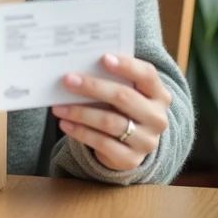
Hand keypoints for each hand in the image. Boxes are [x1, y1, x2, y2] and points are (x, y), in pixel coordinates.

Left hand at [50, 54, 172, 171]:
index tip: (103, 58)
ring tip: (58, 107)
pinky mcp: (131, 159)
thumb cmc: (121, 109)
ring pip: (109, 122)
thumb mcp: (124, 93)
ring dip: (80, 112)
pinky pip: (102, 143)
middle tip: (68, 80)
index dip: (127, 66)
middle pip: (123, 97)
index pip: (147, 75)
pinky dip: (80, 132)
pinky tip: (65, 124)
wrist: (130, 145)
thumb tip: (78, 70)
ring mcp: (146, 140)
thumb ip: (110, 80)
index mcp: (159, 94)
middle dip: (92, 87)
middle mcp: (157, 118)